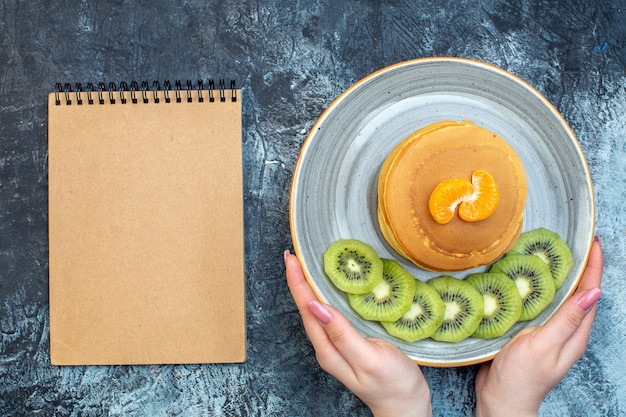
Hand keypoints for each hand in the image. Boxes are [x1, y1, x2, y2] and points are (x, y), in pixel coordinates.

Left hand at [284, 251, 431, 416]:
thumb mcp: (368, 358)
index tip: (291, 258)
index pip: (306, 309)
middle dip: (298, 281)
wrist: (406, 403)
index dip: (297, 283)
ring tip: (302, 265)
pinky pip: (331, 314)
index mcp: (327, 348)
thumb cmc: (392, 383)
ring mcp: (337, 344)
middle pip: (307, 308)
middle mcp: (327, 345)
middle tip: (292, 255)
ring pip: (317, 310)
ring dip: (308, 287)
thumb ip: (342, 334)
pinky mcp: (349, 341)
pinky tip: (327, 287)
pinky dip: (325, 296)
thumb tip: (317, 307)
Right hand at [475, 238, 603, 416]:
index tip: (593, 242)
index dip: (593, 266)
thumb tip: (594, 292)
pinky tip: (526, 278)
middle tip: (575, 240)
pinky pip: (539, 304)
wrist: (500, 399)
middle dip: (580, 265)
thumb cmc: (522, 376)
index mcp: (575, 333)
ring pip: (558, 297)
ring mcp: (548, 331)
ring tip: (552, 251)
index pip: (590, 292)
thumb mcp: (544, 345)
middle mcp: (565, 330)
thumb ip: (567, 320)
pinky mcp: (530, 331)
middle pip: (578, 291)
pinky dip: (537, 287)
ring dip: (559, 274)